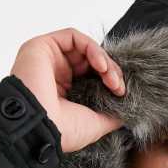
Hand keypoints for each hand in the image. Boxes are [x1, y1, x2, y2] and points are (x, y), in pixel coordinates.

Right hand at [9, 27, 125, 152]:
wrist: (40, 127)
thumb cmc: (63, 131)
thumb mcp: (95, 125)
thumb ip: (111, 116)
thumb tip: (127, 112)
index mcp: (64, 93)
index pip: (92, 77)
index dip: (110, 80)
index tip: (121, 93)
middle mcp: (55, 75)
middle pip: (90, 61)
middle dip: (110, 71)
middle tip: (119, 86)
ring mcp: (48, 60)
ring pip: (84, 48)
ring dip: (104, 60)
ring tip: (112, 78)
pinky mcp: (42, 46)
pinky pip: (73, 37)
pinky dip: (92, 48)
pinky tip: (101, 66)